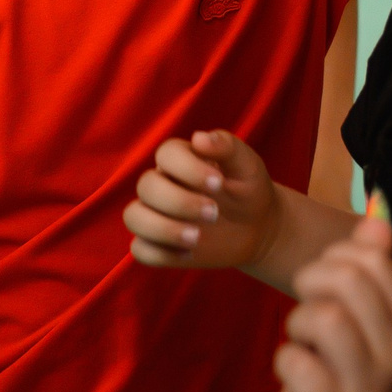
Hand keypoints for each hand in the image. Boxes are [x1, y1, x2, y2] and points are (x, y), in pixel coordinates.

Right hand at [125, 129, 281, 269]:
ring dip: (162, 229)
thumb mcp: (247, 164)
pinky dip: (160, 253)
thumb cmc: (249, 188)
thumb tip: (199, 138)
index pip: (166, 154)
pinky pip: (140, 249)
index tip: (220, 183)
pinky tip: (190, 253)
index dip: (188, 168)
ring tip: (197, 238)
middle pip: (146, 186)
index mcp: (180, 158)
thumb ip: (226, 146)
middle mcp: (162, 184)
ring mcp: (158, 215)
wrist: (258, 226)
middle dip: (180, 202)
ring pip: (133, 217)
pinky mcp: (159, 244)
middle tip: (215, 214)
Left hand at [264, 211, 391, 391]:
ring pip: (324, 318)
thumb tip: (379, 221)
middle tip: (307, 311)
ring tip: (303, 345)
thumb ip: (368, 269)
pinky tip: (295, 376)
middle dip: (312, 284)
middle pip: (348, 281)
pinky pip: (295, 362)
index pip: (372, 260)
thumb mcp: (361, 319)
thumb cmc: (342, 371)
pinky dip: (285, 360)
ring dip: (298, 323)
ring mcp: (366, 387)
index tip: (324, 287)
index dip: (333, 260)